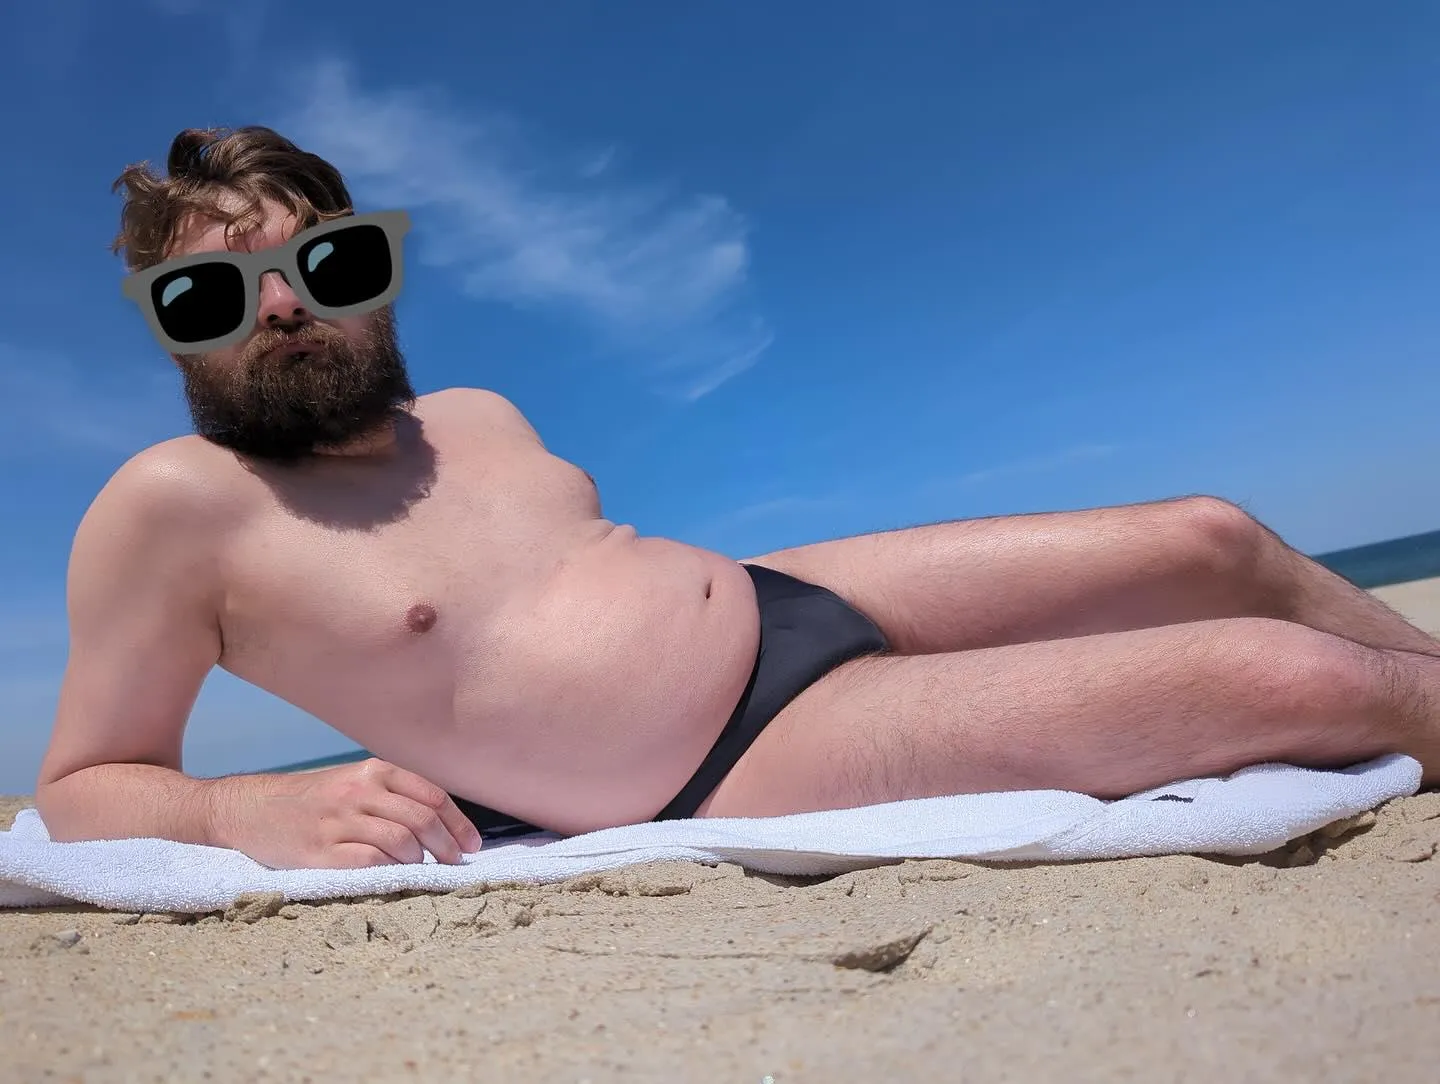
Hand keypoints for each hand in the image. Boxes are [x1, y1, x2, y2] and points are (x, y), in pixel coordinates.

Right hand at [214, 758, 483, 869]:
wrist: (250, 808)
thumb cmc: (310, 799)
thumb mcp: (352, 781)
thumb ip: (392, 795)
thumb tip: (442, 824)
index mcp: (372, 771)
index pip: (431, 796)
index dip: (458, 823)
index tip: (472, 845)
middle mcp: (358, 792)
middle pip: (422, 819)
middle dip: (448, 845)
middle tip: (456, 863)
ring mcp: (339, 822)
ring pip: (401, 841)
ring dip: (422, 860)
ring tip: (423, 869)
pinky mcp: (321, 852)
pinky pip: (370, 862)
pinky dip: (392, 871)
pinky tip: (397, 876)